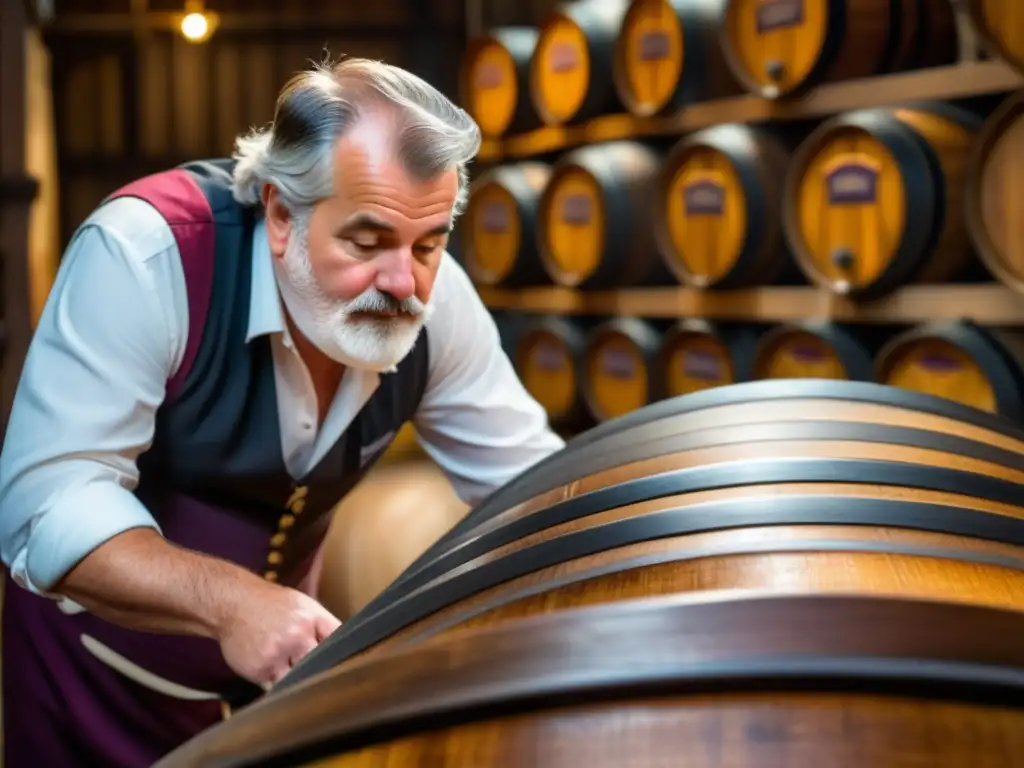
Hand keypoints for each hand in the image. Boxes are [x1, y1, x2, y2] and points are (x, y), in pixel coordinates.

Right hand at [214, 581, 341, 687]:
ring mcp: (276, 654)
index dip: (346, 655)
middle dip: (321, 671)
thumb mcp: (304, 606)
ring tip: (300, 680)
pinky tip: (279, 678)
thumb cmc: (272, 605)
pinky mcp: (259, 669)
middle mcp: (296, 636)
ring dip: (300, 682)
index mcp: (312, 618)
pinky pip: (276, 687)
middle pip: (319, 665)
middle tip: (323, 678)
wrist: (234, 603)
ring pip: (299, 680)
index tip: (347, 665)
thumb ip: (324, 626)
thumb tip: (347, 646)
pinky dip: (280, 687)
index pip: (338, 642)